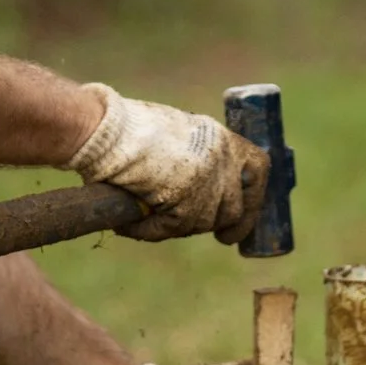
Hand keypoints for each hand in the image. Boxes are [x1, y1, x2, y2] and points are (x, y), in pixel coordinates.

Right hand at [70, 86, 268, 243]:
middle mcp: (221, 161)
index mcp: (222, 139)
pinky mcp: (185, 206)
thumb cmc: (130, 127)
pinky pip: (171, 230)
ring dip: (179, 226)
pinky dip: (149, 231)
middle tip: (222, 237)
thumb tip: (204, 186)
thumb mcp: (179, 132)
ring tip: (150, 216)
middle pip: (236, 207)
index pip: (259, 169)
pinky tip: (130, 225)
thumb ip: (199, 155)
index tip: (247, 210)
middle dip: (229, 225)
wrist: (106, 130)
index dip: (256, 194)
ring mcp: (206, 185)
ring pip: (204, 223)